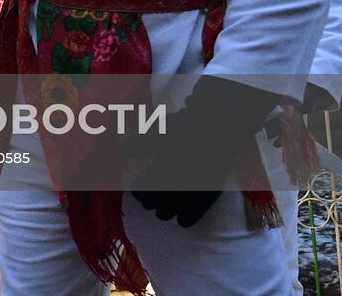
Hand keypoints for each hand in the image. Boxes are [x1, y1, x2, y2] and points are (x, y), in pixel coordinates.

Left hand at [127, 76, 277, 227]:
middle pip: (154, 203)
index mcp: (165, 166)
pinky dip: (185, 217)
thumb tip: (122, 152)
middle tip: (148, 197)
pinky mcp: (210, 193)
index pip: (143, 190)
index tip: (137, 188)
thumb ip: (140, 144)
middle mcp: (179, 181)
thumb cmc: (187, 125)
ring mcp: (195, 189)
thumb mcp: (159, 131)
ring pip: (170, 212)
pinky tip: (181, 218)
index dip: (137, 190)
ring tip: (163, 206)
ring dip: (164, 210)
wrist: (219, 125)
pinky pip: (193, 216)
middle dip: (149, 201)